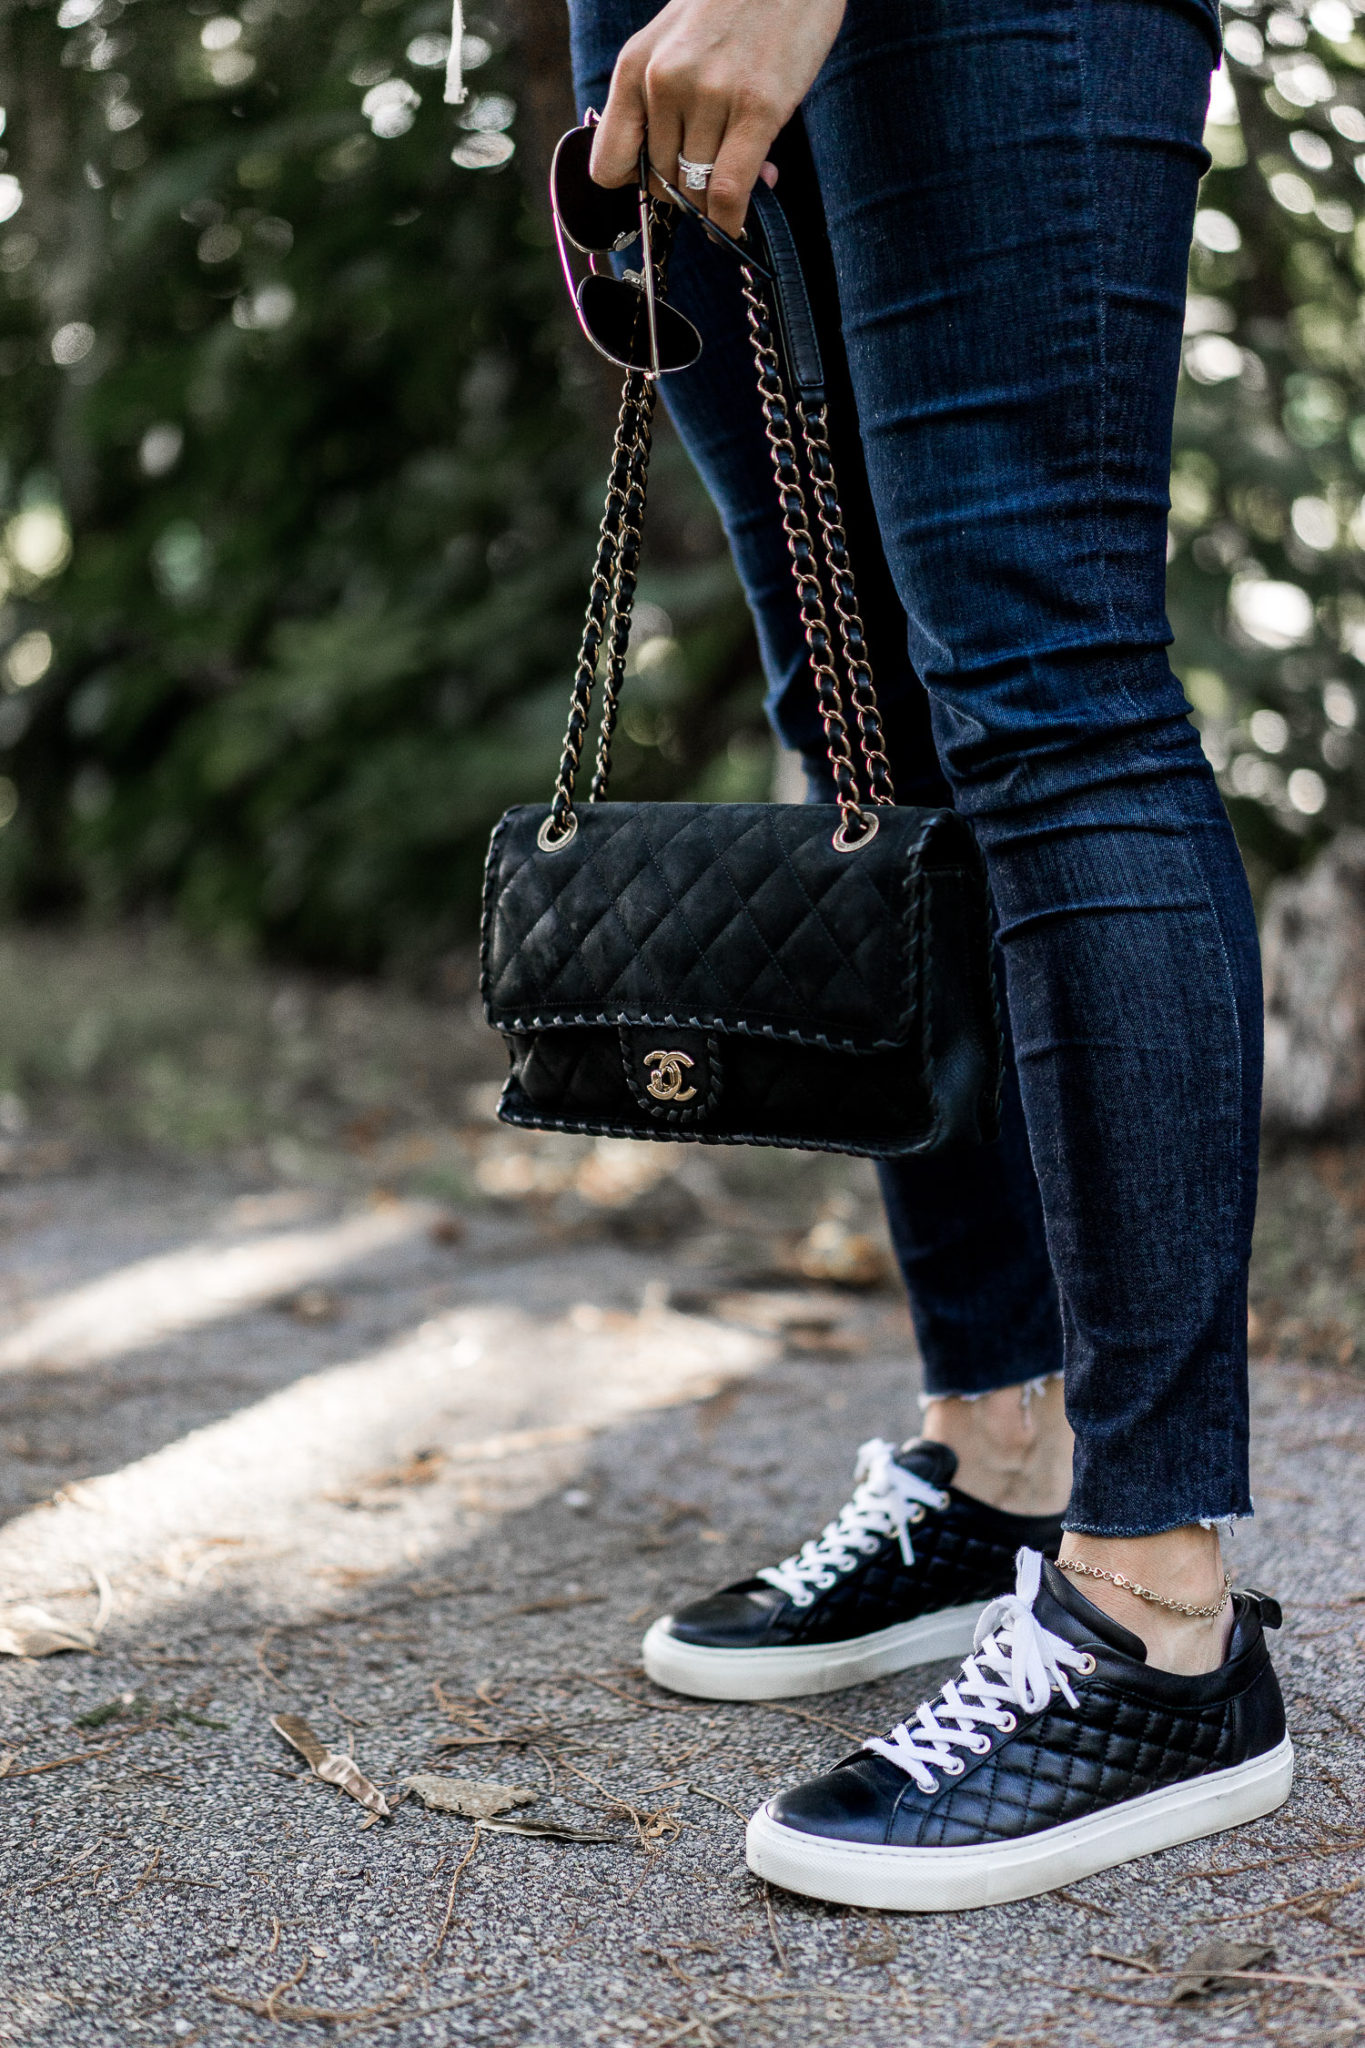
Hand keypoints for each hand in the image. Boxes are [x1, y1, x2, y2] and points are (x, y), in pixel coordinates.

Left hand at [589, 0, 846, 238]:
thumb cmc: (734, 5)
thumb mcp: (673, 42)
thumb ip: (662, 101)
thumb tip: (678, 176)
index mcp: (635, 67)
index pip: (608, 165)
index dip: (633, 188)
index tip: (659, 188)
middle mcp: (664, 83)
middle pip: (660, 183)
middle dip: (687, 193)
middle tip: (715, 178)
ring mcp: (709, 96)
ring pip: (696, 190)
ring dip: (715, 205)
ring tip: (741, 179)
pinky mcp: (756, 108)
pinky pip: (730, 190)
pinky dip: (730, 221)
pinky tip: (736, 226)